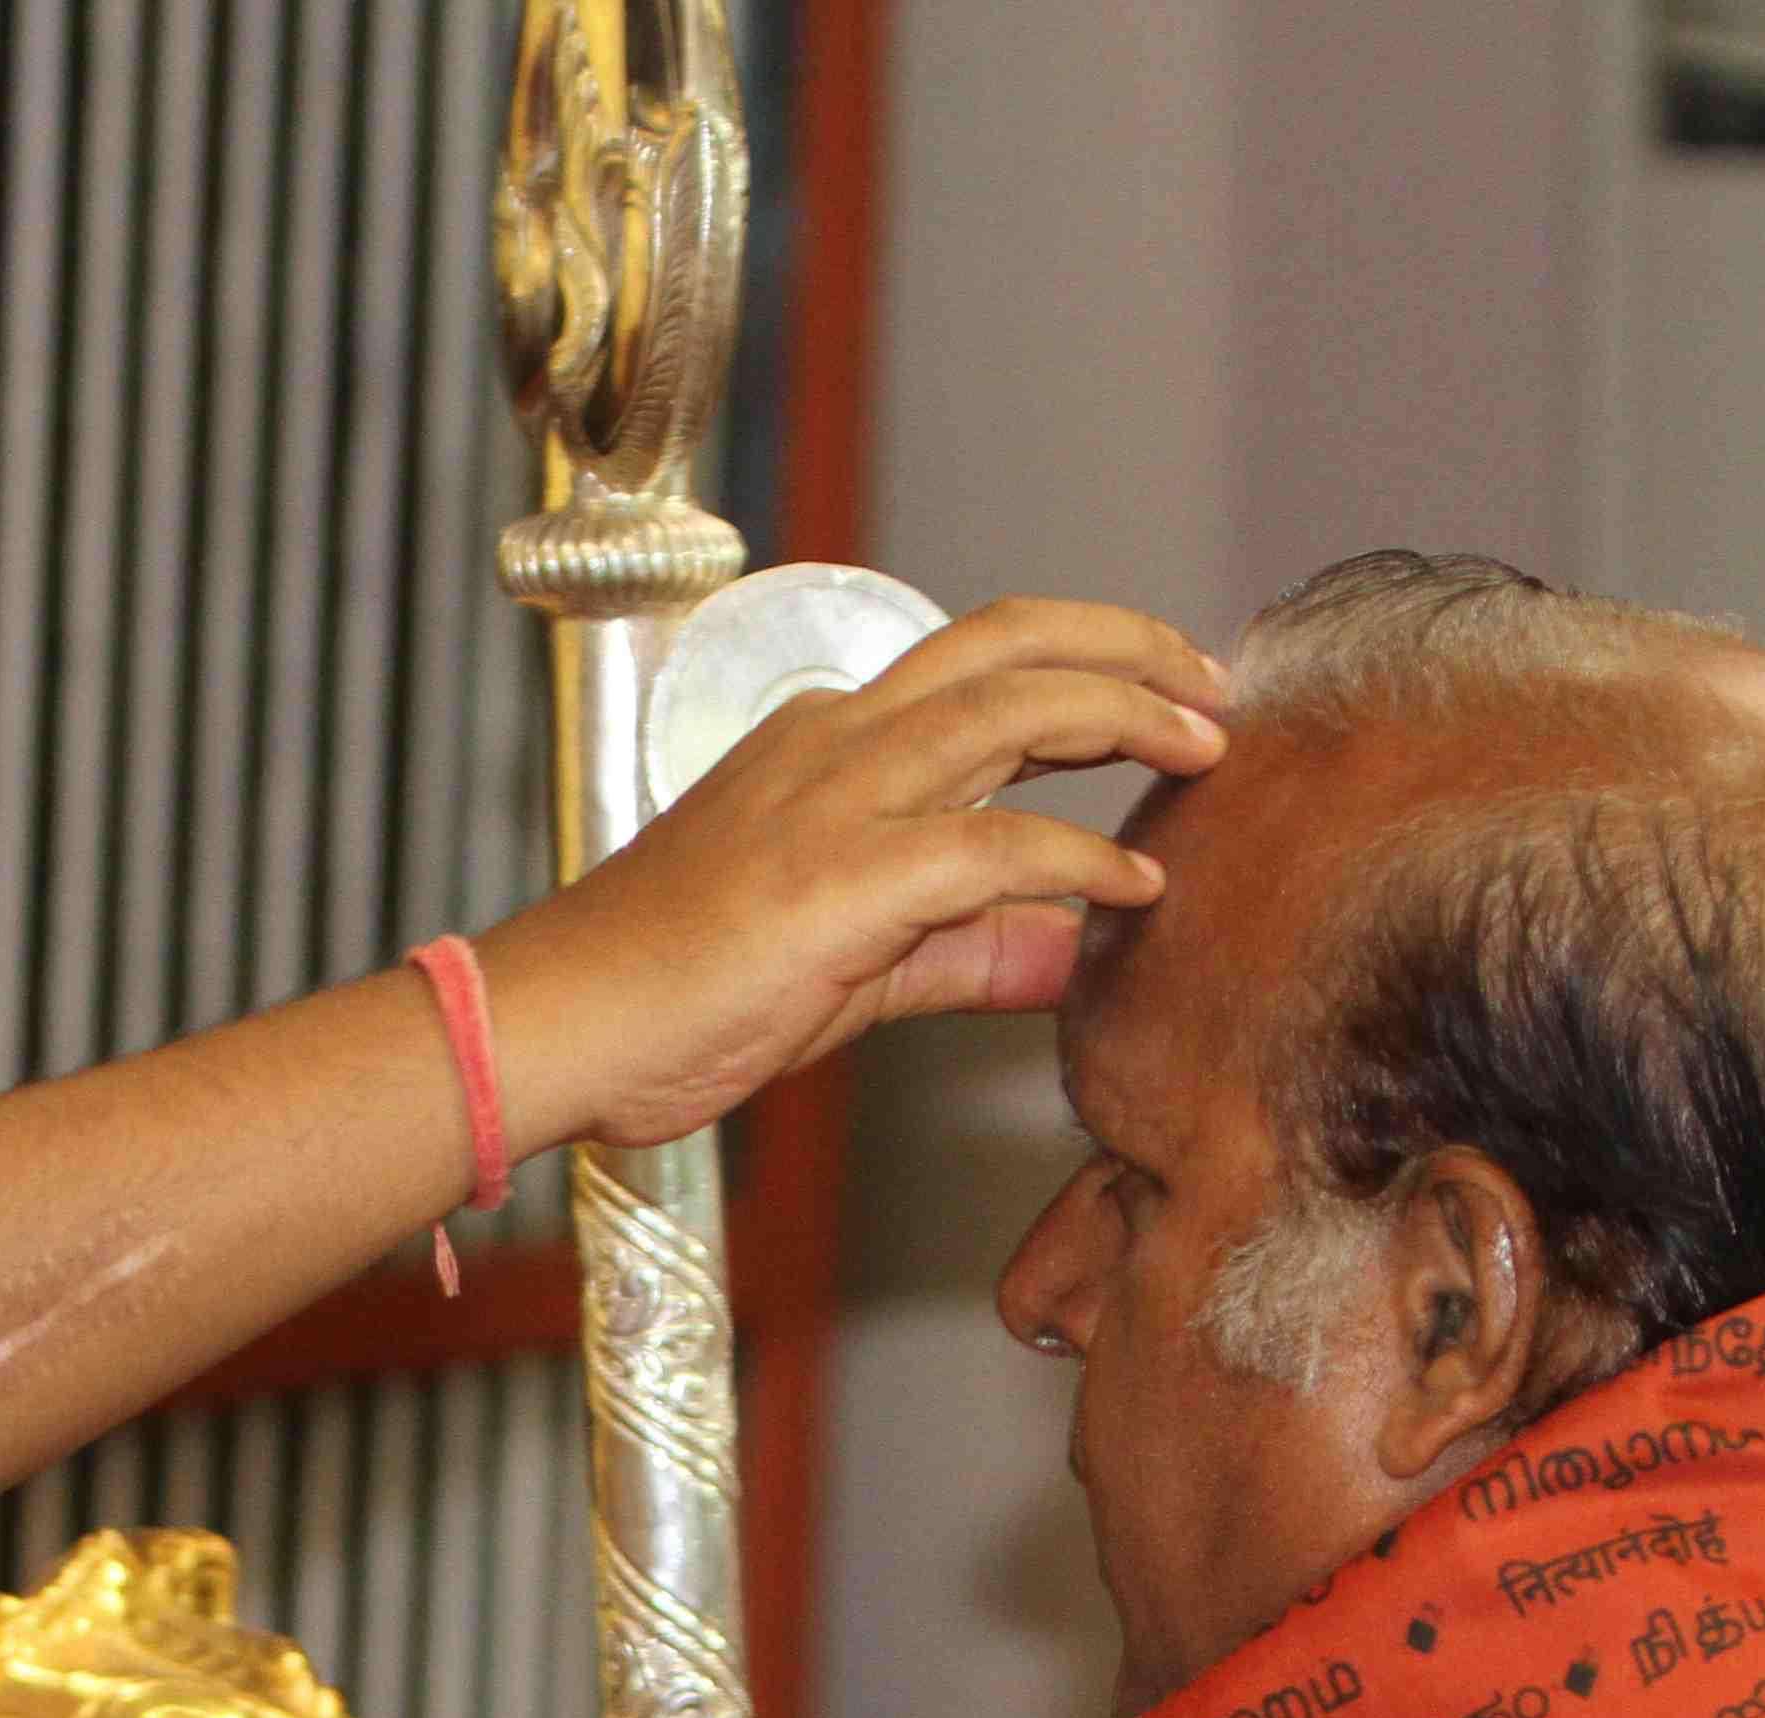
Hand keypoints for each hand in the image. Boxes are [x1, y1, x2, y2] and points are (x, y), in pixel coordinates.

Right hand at [473, 595, 1228, 1151]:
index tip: (1162, 700)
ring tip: (1207, 746)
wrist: (550, 1031)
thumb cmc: (665, 1004)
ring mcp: (833, 798)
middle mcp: (833, 742)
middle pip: (1011, 639)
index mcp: (821, 747)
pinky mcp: (838, 876)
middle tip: (1214, 687)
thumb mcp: (846, 971)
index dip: (1085, 669)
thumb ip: (961, 950)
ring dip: (1131, 713)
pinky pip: (995, 847)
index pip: (975, 670)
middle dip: (1131, 647)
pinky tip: (1135, 887)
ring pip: (1015, 702)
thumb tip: (1068, 950)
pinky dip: (1080, 860)